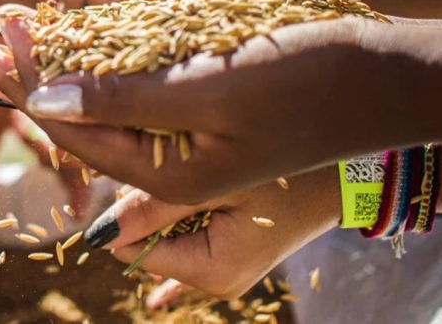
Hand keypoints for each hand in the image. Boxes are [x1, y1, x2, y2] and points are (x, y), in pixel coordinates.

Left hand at [0, 6, 374, 205]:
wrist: (379, 76)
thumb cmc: (303, 83)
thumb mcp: (207, 92)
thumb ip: (122, 98)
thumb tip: (41, 101)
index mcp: (163, 172)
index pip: (71, 127)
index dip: (23, 80)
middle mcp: (167, 157)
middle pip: (77, 111)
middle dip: (26, 69)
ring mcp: (184, 130)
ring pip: (103, 90)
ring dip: (58, 53)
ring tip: (14, 16)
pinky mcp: (201, 100)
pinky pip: (138, 76)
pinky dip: (104, 47)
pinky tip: (80, 20)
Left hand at [91, 170, 338, 300]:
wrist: (346, 177)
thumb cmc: (286, 175)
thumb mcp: (213, 185)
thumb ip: (152, 209)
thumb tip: (96, 234)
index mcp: (210, 271)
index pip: (132, 247)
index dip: (120, 210)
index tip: (114, 170)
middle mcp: (215, 280)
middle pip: (148, 242)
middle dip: (141, 206)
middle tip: (147, 161)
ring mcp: (224, 270)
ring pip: (166, 234)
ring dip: (161, 205)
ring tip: (176, 166)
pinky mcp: (231, 255)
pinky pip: (186, 244)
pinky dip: (174, 225)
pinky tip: (153, 261)